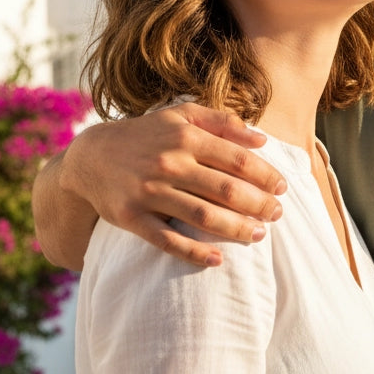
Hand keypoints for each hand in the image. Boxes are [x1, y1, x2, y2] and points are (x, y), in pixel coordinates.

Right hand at [60, 103, 286, 266]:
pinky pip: (168, 240)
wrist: (91, 157)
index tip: (282, 187)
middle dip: (258, 204)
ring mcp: (149, 192)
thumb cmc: (148, 134)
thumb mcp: (182, 115)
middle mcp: (169, 163)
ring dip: (236, 229)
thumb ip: (222, 122)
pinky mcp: (132, 218)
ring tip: (258, 235)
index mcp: (185, 136)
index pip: (237, 159)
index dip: (265, 175)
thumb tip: (261, 139)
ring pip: (202, 216)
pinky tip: (218, 259)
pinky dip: (194, 252)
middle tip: (277, 214)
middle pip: (225, 189)